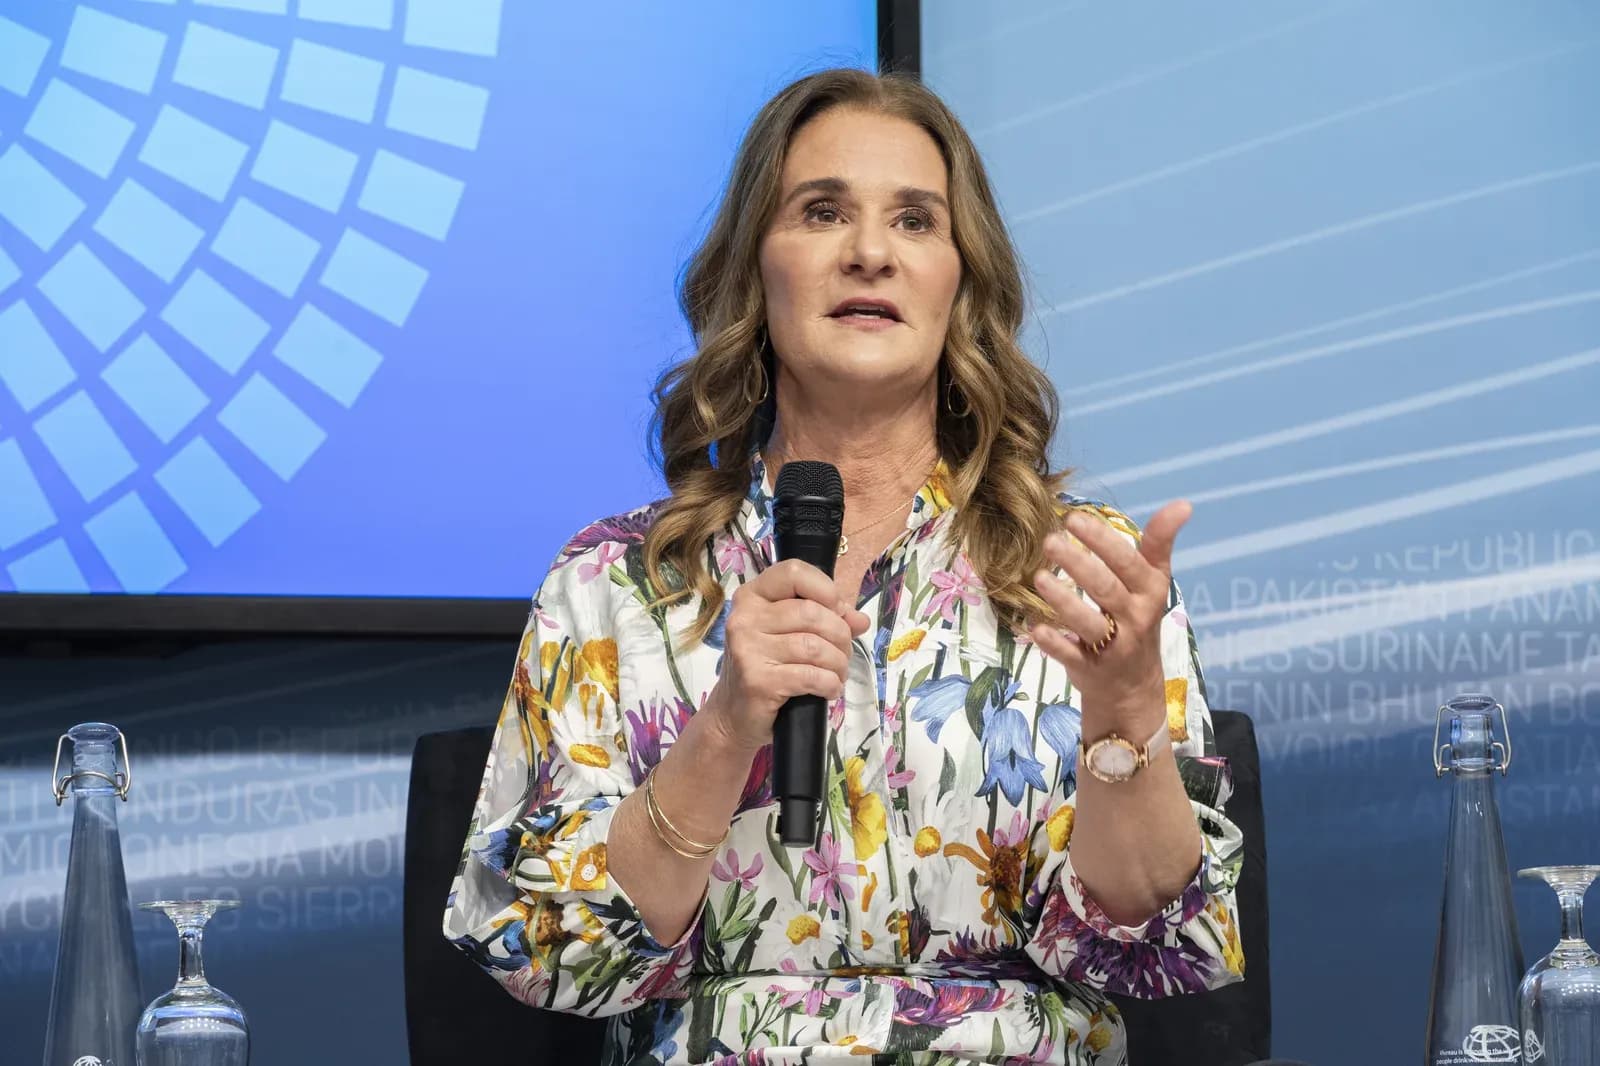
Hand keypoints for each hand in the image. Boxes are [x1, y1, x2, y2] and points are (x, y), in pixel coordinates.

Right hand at [702, 559, 871, 754]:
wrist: (733, 716)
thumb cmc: (765, 669)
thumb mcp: (790, 635)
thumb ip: (825, 619)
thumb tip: (860, 619)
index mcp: (752, 596)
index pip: (793, 573)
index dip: (826, 589)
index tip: (837, 611)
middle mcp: (745, 617)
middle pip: (811, 613)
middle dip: (840, 635)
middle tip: (843, 653)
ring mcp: (748, 649)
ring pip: (815, 646)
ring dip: (838, 663)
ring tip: (837, 673)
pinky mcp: (758, 680)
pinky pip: (811, 676)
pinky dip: (830, 683)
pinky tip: (829, 689)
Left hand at [1028, 500, 1191, 723]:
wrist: (1134, 687)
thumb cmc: (1138, 620)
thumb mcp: (1153, 584)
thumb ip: (1158, 544)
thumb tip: (1183, 504)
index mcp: (1149, 592)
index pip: (1129, 562)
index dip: (1104, 541)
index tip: (1074, 519)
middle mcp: (1134, 618)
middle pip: (1106, 589)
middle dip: (1079, 565)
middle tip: (1050, 541)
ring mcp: (1113, 647)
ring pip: (1088, 623)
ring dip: (1063, 601)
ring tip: (1038, 578)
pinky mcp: (1090, 669)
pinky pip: (1071, 655)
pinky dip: (1053, 642)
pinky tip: (1033, 625)